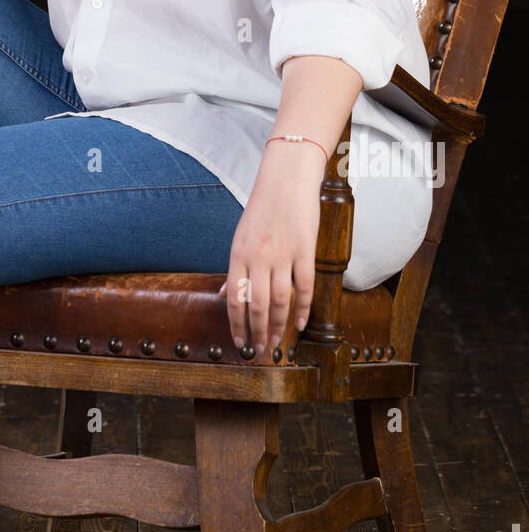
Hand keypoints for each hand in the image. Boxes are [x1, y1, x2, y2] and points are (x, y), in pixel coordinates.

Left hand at [217, 142, 322, 353]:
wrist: (286, 179)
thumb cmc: (262, 209)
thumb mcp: (241, 237)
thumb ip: (236, 268)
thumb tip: (226, 295)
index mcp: (238, 254)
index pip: (234, 299)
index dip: (236, 325)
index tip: (239, 343)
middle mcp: (257, 256)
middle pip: (255, 305)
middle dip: (257, 333)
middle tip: (259, 351)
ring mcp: (282, 254)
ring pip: (279, 301)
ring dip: (278, 326)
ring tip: (277, 343)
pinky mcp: (304, 250)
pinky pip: (303, 286)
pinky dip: (302, 309)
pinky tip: (300, 323)